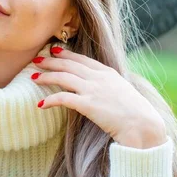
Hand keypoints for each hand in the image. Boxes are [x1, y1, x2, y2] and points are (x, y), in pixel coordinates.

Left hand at [31, 46, 166, 147]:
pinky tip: (41, 104)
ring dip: (46, 76)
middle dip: (51, 61)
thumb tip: (102, 89)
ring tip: (33, 77)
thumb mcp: (124, 92)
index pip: (82, 59)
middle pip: (69, 64)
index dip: (66, 53)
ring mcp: (93, 90)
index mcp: (108, 73)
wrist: (143, 125)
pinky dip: (50, 99)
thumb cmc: (136, 113)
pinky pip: (63, 98)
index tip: (54, 50)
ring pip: (63, 77)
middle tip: (37, 60)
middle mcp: (98, 78)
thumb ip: (110, 86)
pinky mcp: (88, 105)